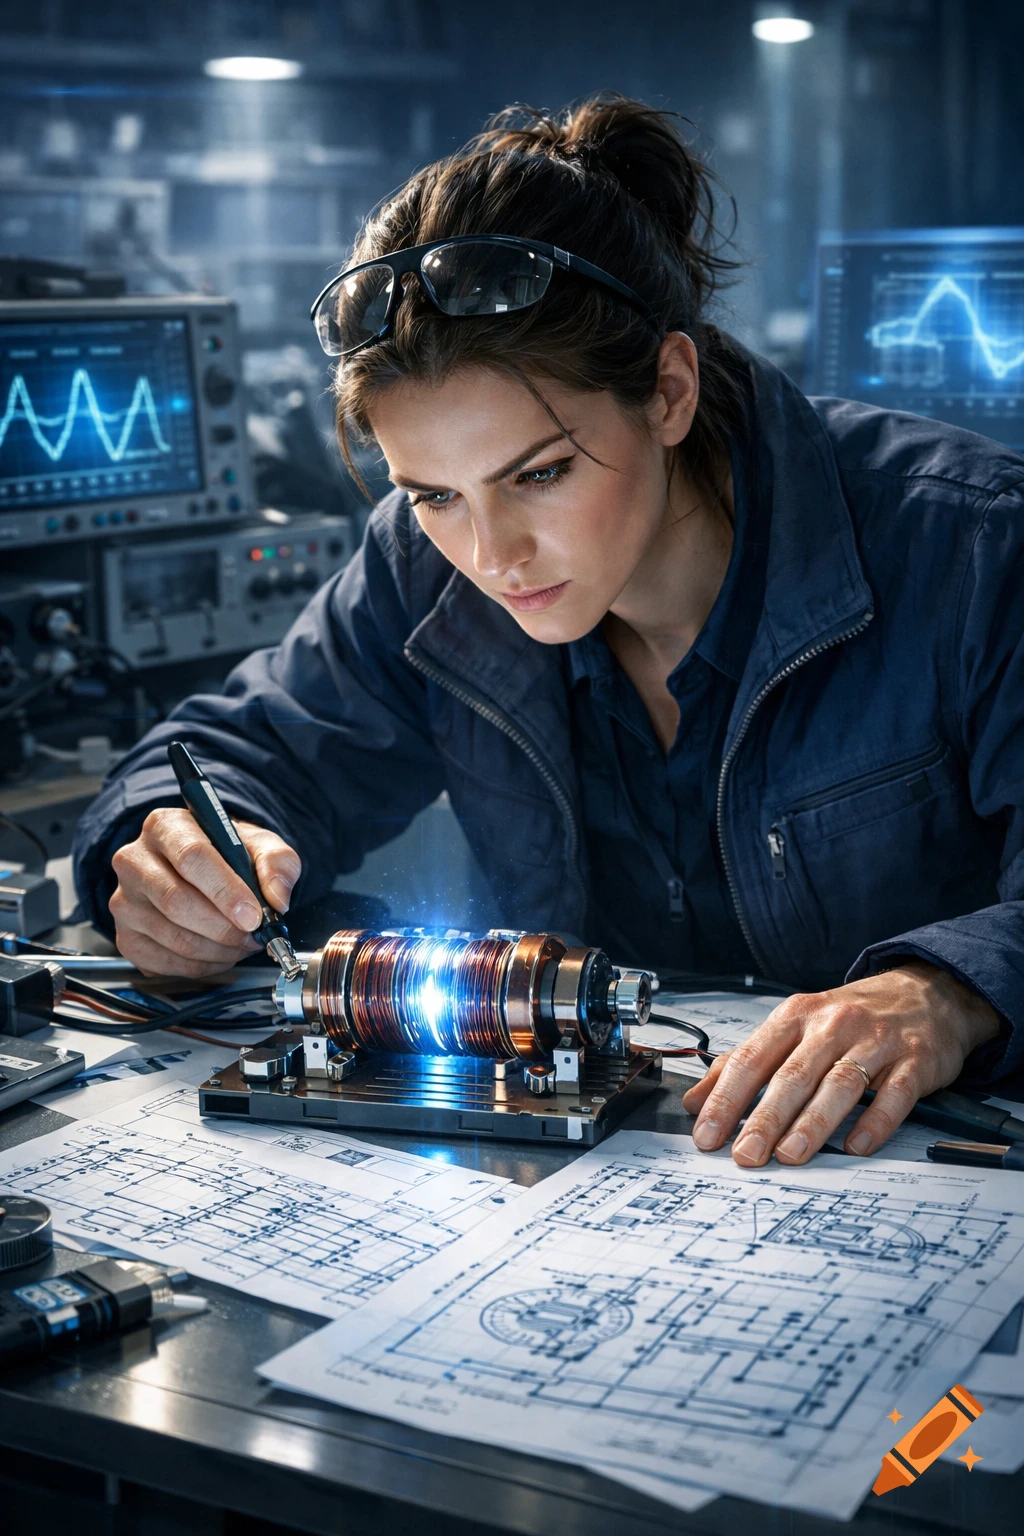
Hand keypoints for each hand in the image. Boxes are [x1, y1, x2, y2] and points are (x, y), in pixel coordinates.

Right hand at [109, 807, 300, 977]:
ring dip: (218, 950)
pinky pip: (166, 963)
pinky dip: (202, 966)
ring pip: (173, 937)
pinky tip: (219, 953)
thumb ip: (277, 864)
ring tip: (242, 943)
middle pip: (177, 901)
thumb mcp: (261, 845)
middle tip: (254, 935)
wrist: (205, 871)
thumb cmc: (228, 855)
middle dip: (224, 927)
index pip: (191, 857)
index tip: (253, 915)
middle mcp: (134, 860)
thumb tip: (276, 898)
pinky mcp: (125, 937)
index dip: (225, 891)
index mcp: (165, 826)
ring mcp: (124, 901)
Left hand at [681, 962, 1000, 1165]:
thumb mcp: (792, 1027)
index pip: (751, 1058)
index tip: (706, 1134)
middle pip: (793, 1074)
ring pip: (839, 1084)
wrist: (923, 992)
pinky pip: (894, 1093)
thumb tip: (694, 1101)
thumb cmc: (849, 1018)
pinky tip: (856, 1146)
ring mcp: (875, 1041)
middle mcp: (832, 1025)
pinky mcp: (914, 1061)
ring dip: (813, 1122)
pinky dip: (875, 1121)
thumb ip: (745, 1062)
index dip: (726, 1098)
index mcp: (795, 1016)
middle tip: (745, 1154)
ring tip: (790, 1155)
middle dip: (765, 1118)